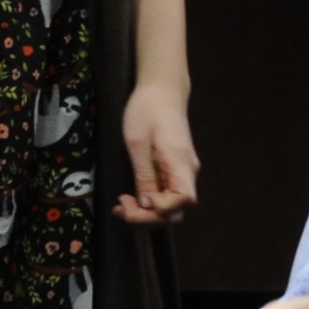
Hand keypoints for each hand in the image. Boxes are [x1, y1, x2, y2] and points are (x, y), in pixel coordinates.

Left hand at [116, 81, 199, 225]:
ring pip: (171, 206)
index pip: (183, 201)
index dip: (160, 210)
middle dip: (148, 218)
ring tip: (122, 204)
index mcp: (180, 163)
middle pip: (176, 211)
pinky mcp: (174, 171)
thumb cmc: (147, 110)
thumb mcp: (137, 143)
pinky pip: (166, 195)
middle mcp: (187, 173)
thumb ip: (144, 176)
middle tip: (121, 207)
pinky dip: (149, 203)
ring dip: (146, 213)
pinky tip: (130, 198)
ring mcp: (182, 173)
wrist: (161, 90)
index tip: (136, 203)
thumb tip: (147, 206)